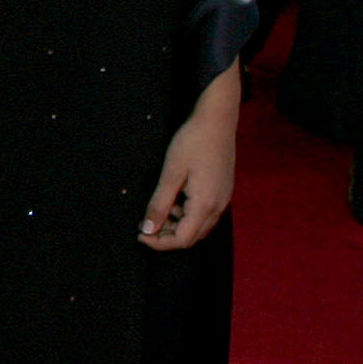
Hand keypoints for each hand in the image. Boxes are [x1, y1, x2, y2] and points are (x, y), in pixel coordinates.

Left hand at [140, 71, 238, 250]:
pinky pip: (204, 213)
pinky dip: (186, 214)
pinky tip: (173, 200)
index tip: (139, 235)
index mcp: (206, 204)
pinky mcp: (222, 191)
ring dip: (176, 225)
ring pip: (199, 226)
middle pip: (192, 236)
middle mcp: (219, 206)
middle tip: (144, 226)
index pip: (183, 239)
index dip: (160, 242)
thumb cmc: (193, 142)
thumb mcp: (171, 173)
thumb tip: (148, 229)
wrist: (217, 121)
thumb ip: (159, 204)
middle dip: (167, 236)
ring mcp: (223, 199)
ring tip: (157, 211)